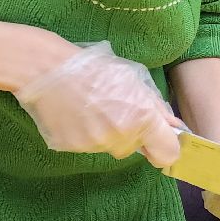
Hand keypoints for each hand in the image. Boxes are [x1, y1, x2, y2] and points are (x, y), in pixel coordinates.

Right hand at [13, 42, 179, 167]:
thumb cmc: (92, 66)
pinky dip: (83, 133)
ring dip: (105, 133)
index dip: (164, 148)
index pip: (167, 154)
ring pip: (108, 146)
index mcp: (141, 118)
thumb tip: (173, 126)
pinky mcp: (71, 149)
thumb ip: (155, 106)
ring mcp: (93, 145)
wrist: (46, 68)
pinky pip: (86, 146)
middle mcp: (119, 137)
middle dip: (129, 134)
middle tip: (112, 108)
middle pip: (133, 149)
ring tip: (88, 106)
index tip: (157, 141)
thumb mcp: (132, 78)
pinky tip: (73, 113)